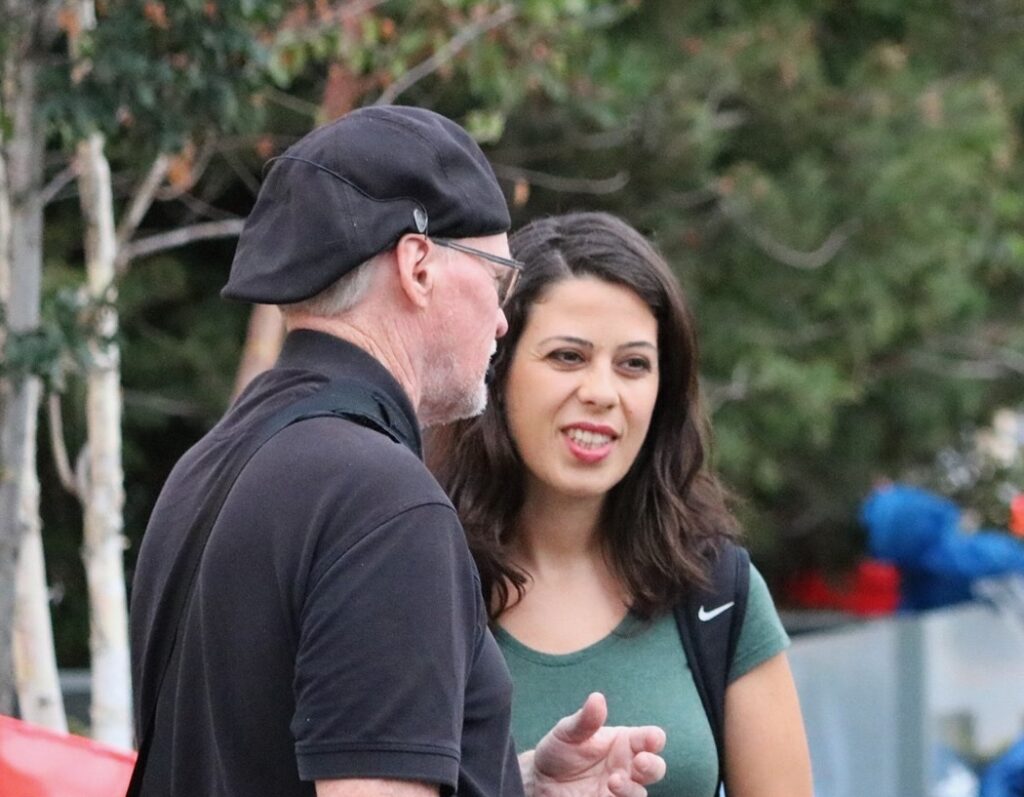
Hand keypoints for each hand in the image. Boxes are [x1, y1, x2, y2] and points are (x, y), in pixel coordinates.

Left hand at [524, 692, 665, 796]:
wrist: (541, 781)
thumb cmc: (559, 751)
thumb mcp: (568, 732)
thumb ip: (585, 719)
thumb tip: (597, 698)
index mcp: (624, 742)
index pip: (648, 738)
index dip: (654, 738)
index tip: (652, 738)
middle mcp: (627, 766)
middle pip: (654, 768)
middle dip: (652, 765)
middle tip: (640, 762)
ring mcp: (620, 789)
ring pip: (640, 791)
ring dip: (631, 788)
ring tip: (613, 781)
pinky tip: (607, 794)